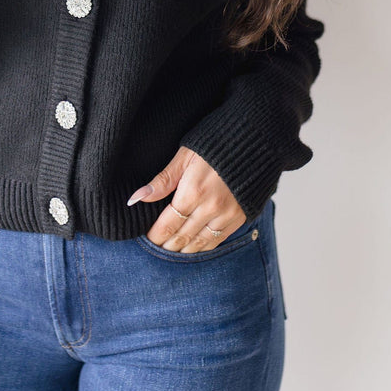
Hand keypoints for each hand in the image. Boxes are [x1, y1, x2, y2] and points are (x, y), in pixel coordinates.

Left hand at [127, 147, 245, 252]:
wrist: (254, 139)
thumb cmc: (214, 143)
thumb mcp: (185, 155)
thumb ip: (162, 180)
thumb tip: (137, 198)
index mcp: (193, 192)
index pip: (167, 225)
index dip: (154, 236)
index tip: (146, 238)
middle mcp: (211, 208)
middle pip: (181, 238)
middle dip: (166, 245)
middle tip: (155, 248)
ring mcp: (227, 215)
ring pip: (199, 244)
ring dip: (183, 250)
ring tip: (171, 250)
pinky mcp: (240, 217)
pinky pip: (217, 241)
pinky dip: (202, 246)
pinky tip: (193, 247)